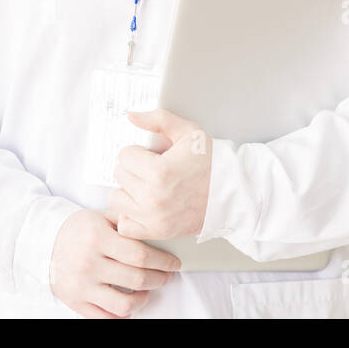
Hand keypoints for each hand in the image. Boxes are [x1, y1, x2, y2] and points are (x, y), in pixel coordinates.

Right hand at [49, 209, 180, 318]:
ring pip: (124, 304)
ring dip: (143, 299)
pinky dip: (122, 314)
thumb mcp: (101, 217)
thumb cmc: (78, 229)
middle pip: (137, 279)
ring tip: (147, 291)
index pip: (140, 255)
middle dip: (159, 279)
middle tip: (166, 276)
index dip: (163, 261)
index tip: (173, 263)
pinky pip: (105, 317)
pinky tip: (129, 303)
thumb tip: (157, 229)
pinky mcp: (75, 302)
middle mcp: (89, 263)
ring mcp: (82, 286)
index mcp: (98, 238)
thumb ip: (127, 221)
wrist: (44, 242)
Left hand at [108, 109, 212, 240]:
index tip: (153, 156)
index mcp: (159, 172)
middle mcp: (153, 197)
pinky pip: (125, 225)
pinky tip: (144, 206)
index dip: (139, 152)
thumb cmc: (211, 163)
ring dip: (129, 191)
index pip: (124, 155)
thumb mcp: (189, 132)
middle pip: (120, 175)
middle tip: (152, 170)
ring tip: (147, 187)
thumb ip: (158, 120)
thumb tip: (130, 116)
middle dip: (134, 169)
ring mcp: (153, 218)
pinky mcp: (157, 232)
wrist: (231, 194)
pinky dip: (131, 215)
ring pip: (118, 199)